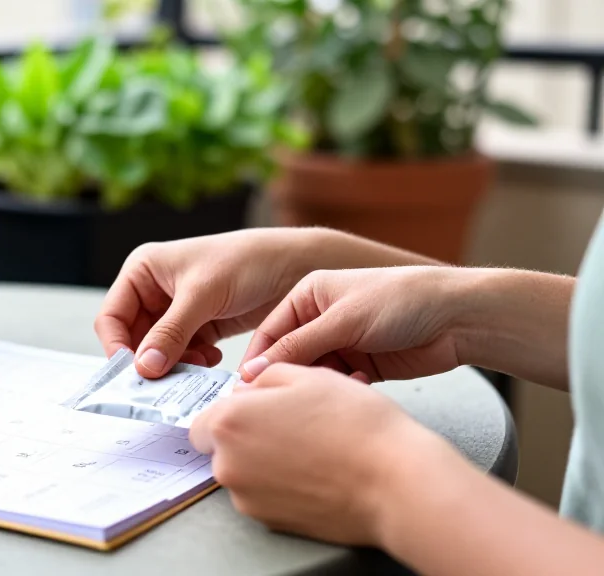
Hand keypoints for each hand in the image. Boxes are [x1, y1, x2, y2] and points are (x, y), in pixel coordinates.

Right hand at [93, 229, 320, 376]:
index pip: (112, 316)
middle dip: (149, 360)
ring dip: (173, 365)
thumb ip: (171, 332)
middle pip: (133, 338)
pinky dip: (192, 365)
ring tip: (196, 368)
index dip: (118, 346)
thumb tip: (144, 367)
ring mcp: (177, 311)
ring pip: (158, 351)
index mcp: (144, 270)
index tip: (134, 373)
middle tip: (165, 382)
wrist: (295, 266)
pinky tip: (211, 361)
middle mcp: (155, 290)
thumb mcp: (203, 295)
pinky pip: (183, 355)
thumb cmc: (247, 261)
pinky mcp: (200, 327)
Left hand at [189, 362, 451, 546]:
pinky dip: (281, 485)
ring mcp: (248, 498)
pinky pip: (265, 496)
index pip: (203, 420)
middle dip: (247, 436)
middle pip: (222, 448)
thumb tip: (249, 387)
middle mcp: (229, 464)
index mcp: (229, 423)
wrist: (396, 481)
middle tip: (290, 424)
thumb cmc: (357, 425)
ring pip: (244, 473)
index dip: (231, 411)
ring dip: (265, 460)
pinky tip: (315, 470)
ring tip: (310, 446)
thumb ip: (265, 376)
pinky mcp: (271, 522)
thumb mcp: (308, 374)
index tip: (254, 409)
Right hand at [238, 266, 461, 382]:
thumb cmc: (402, 301)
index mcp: (308, 296)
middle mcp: (320, 319)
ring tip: (328, 391)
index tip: (246, 389)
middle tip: (282, 402)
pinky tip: (357, 386)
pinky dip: (341, 389)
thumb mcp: (342, 321)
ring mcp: (341, 343)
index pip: (269, 332)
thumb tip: (252, 371)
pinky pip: (337, 384)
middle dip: (288, 378)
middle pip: (288, 357)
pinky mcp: (361, 366)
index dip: (257, 361)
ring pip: (312, 374)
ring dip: (319, 385)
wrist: (458, 318)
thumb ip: (296, 347)